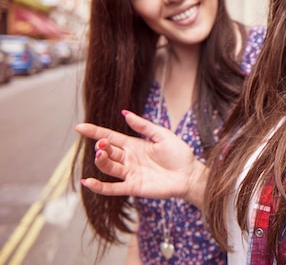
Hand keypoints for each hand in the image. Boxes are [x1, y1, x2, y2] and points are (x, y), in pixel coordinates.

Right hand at [75, 111, 207, 204]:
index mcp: (134, 145)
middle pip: (108, 151)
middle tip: (102, 144)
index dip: (95, 132)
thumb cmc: (179, 154)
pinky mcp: (133, 187)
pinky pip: (112, 188)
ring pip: (108, 167)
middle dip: (101, 146)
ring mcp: (130, 173)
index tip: (79, 127)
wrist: (189, 174)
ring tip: (100, 154)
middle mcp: (129, 159)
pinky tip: (88, 181)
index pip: (110, 137)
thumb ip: (144, 126)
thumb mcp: (162, 135)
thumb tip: (125, 113)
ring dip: (101, 161)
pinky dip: (99, 186)